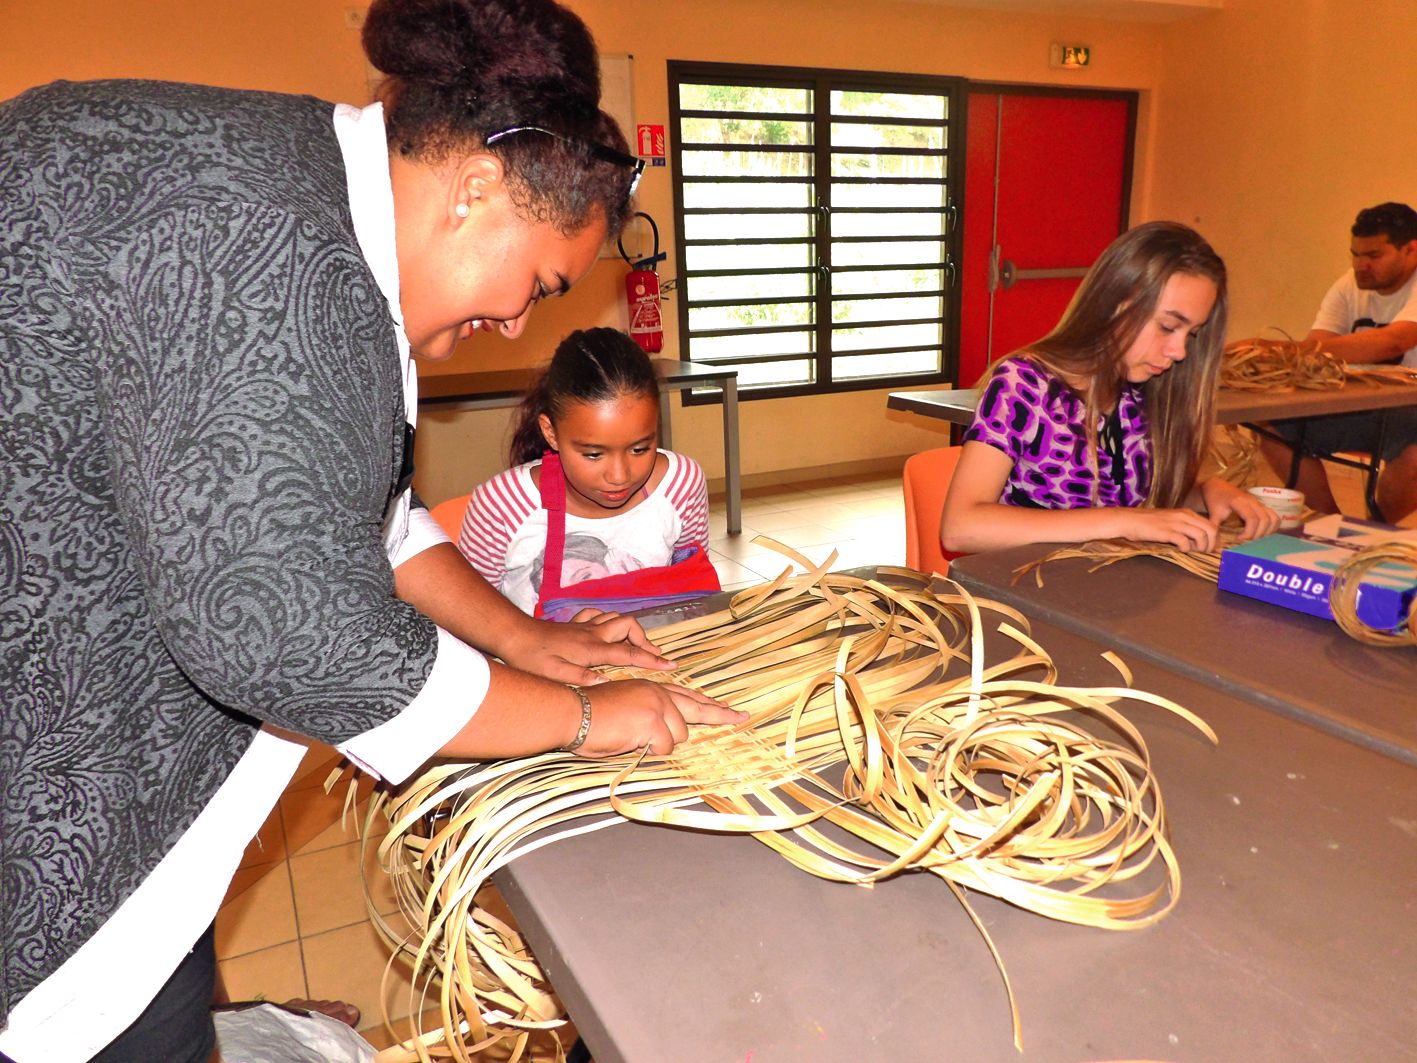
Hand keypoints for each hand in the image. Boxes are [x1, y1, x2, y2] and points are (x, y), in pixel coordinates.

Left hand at [498, 612, 676, 685]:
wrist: (514, 635)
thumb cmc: (533, 658)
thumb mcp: (556, 674)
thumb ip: (583, 678)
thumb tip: (608, 682)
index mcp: (593, 649)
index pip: (630, 654)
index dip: (652, 661)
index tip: (671, 665)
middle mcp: (593, 634)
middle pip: (629, 627)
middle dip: (645, 640)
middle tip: (652, 655)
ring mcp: (584, 626)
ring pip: (616, 619)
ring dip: (630, 630)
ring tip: (636, 644)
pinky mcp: (574, 624)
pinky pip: (598, 615)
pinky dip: (609, 621)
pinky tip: (608, 629)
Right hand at [574, 680, 746, 757]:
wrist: (572, 713)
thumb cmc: (590, 716)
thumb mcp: (625, 711)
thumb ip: (648, 718)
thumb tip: (666, 738)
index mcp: (651, 688)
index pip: (688, 696)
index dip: (709, 704)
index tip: (729, 709)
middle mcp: (659, 693)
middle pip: (697, 710)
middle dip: (721, 715)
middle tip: (742, 717)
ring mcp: (657, 706)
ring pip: (678, 737)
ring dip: (658, 745)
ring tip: (631, 738)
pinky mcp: (653, 721)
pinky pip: (663, 747)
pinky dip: (648, 751)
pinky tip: (628, 742)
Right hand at [1116, 507, 1219, 551]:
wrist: (1128, 520)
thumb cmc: (1148, 523)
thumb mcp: (1170, 520)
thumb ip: (1184, 527)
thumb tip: (1197, 541)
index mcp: (1187, 513)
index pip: (1211, 525)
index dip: (1214, 539)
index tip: (1207, 547)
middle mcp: (1184, 516)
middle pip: (1211, 530)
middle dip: (1211, 544)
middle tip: (1203, 552)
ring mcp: (1176, 523)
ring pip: (1201, 535)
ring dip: (1200, 547)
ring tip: (1192, 551)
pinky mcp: (1166, 532)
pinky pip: (1185, 541)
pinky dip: (1186, 548)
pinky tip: (1180, 550)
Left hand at [1198, 478, 1281, 540]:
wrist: (1216, 486)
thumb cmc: (1214, 499)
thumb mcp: (1213, 513)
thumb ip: (1215, 528)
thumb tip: (1215, 542)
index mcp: (1240, 502)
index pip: (1252, 519)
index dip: (1248, 532)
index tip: (1239, 538)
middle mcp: (1252, 501)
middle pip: (1265, 520)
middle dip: (1258, 534)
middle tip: (1247, 540)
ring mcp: (1258, 502)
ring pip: (1273, 518)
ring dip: (1267, 531)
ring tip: (1255, 537)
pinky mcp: (1261, 505)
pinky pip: (1274, 516)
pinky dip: (1272, 526)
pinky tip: (1261, 532)